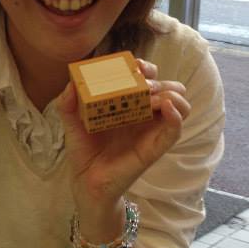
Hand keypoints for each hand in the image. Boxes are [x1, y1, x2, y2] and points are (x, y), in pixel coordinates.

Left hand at [57, 59, 189, 224]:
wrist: (85, 181)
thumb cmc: (83, 151)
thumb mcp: (72, 123)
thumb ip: (68, 103)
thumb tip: (71, 82)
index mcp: (129, 104)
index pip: (149, 78)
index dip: (146, 68)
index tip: (135, 66)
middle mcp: (144, 115)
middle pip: (170, 87)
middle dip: (159, 80)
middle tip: (142, 84)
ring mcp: (152, 130)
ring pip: (180, 105)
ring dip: (170, 94)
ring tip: (150, 97)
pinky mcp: (155, 147)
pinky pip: (175, 130)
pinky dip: (176, 115)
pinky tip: (164, 107)